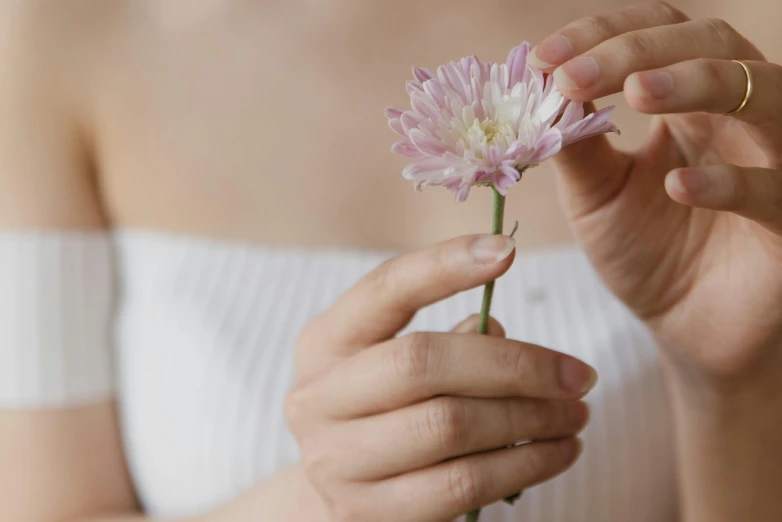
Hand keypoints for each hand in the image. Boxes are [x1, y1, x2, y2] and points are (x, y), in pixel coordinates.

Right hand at [285, 235, 595, 520]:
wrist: (342, 497)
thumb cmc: (383, 414)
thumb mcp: (392, 366)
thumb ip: (442, 343)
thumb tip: (498, 334)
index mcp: (324, 343)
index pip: (384, 290)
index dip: (444, 266)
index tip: (506, 251)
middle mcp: (317, 398)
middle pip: (423, 362)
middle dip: (515, 365)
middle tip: (578, 375)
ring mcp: (336, 461)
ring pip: (450, 426)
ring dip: (531, 418)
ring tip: (576, 414)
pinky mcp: (369, 515)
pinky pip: (463, 484)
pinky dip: (524, 465)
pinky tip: (558, 452)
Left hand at [528, 1, 781, 380]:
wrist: (685, 326)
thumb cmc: (644, 251)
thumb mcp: (596, 193)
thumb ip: (576, 143)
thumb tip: (545, 86)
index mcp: (687, 103)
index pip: (658, 35)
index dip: (603, 34)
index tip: (543, 57)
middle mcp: (736, 118)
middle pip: (712, 44)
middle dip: (637, 51)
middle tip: (571, 75)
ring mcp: (773, 162)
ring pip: (764, 94)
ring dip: (698, 84)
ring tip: (638, 94)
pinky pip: (774, 189)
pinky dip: (730, 182)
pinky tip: (677, 186)